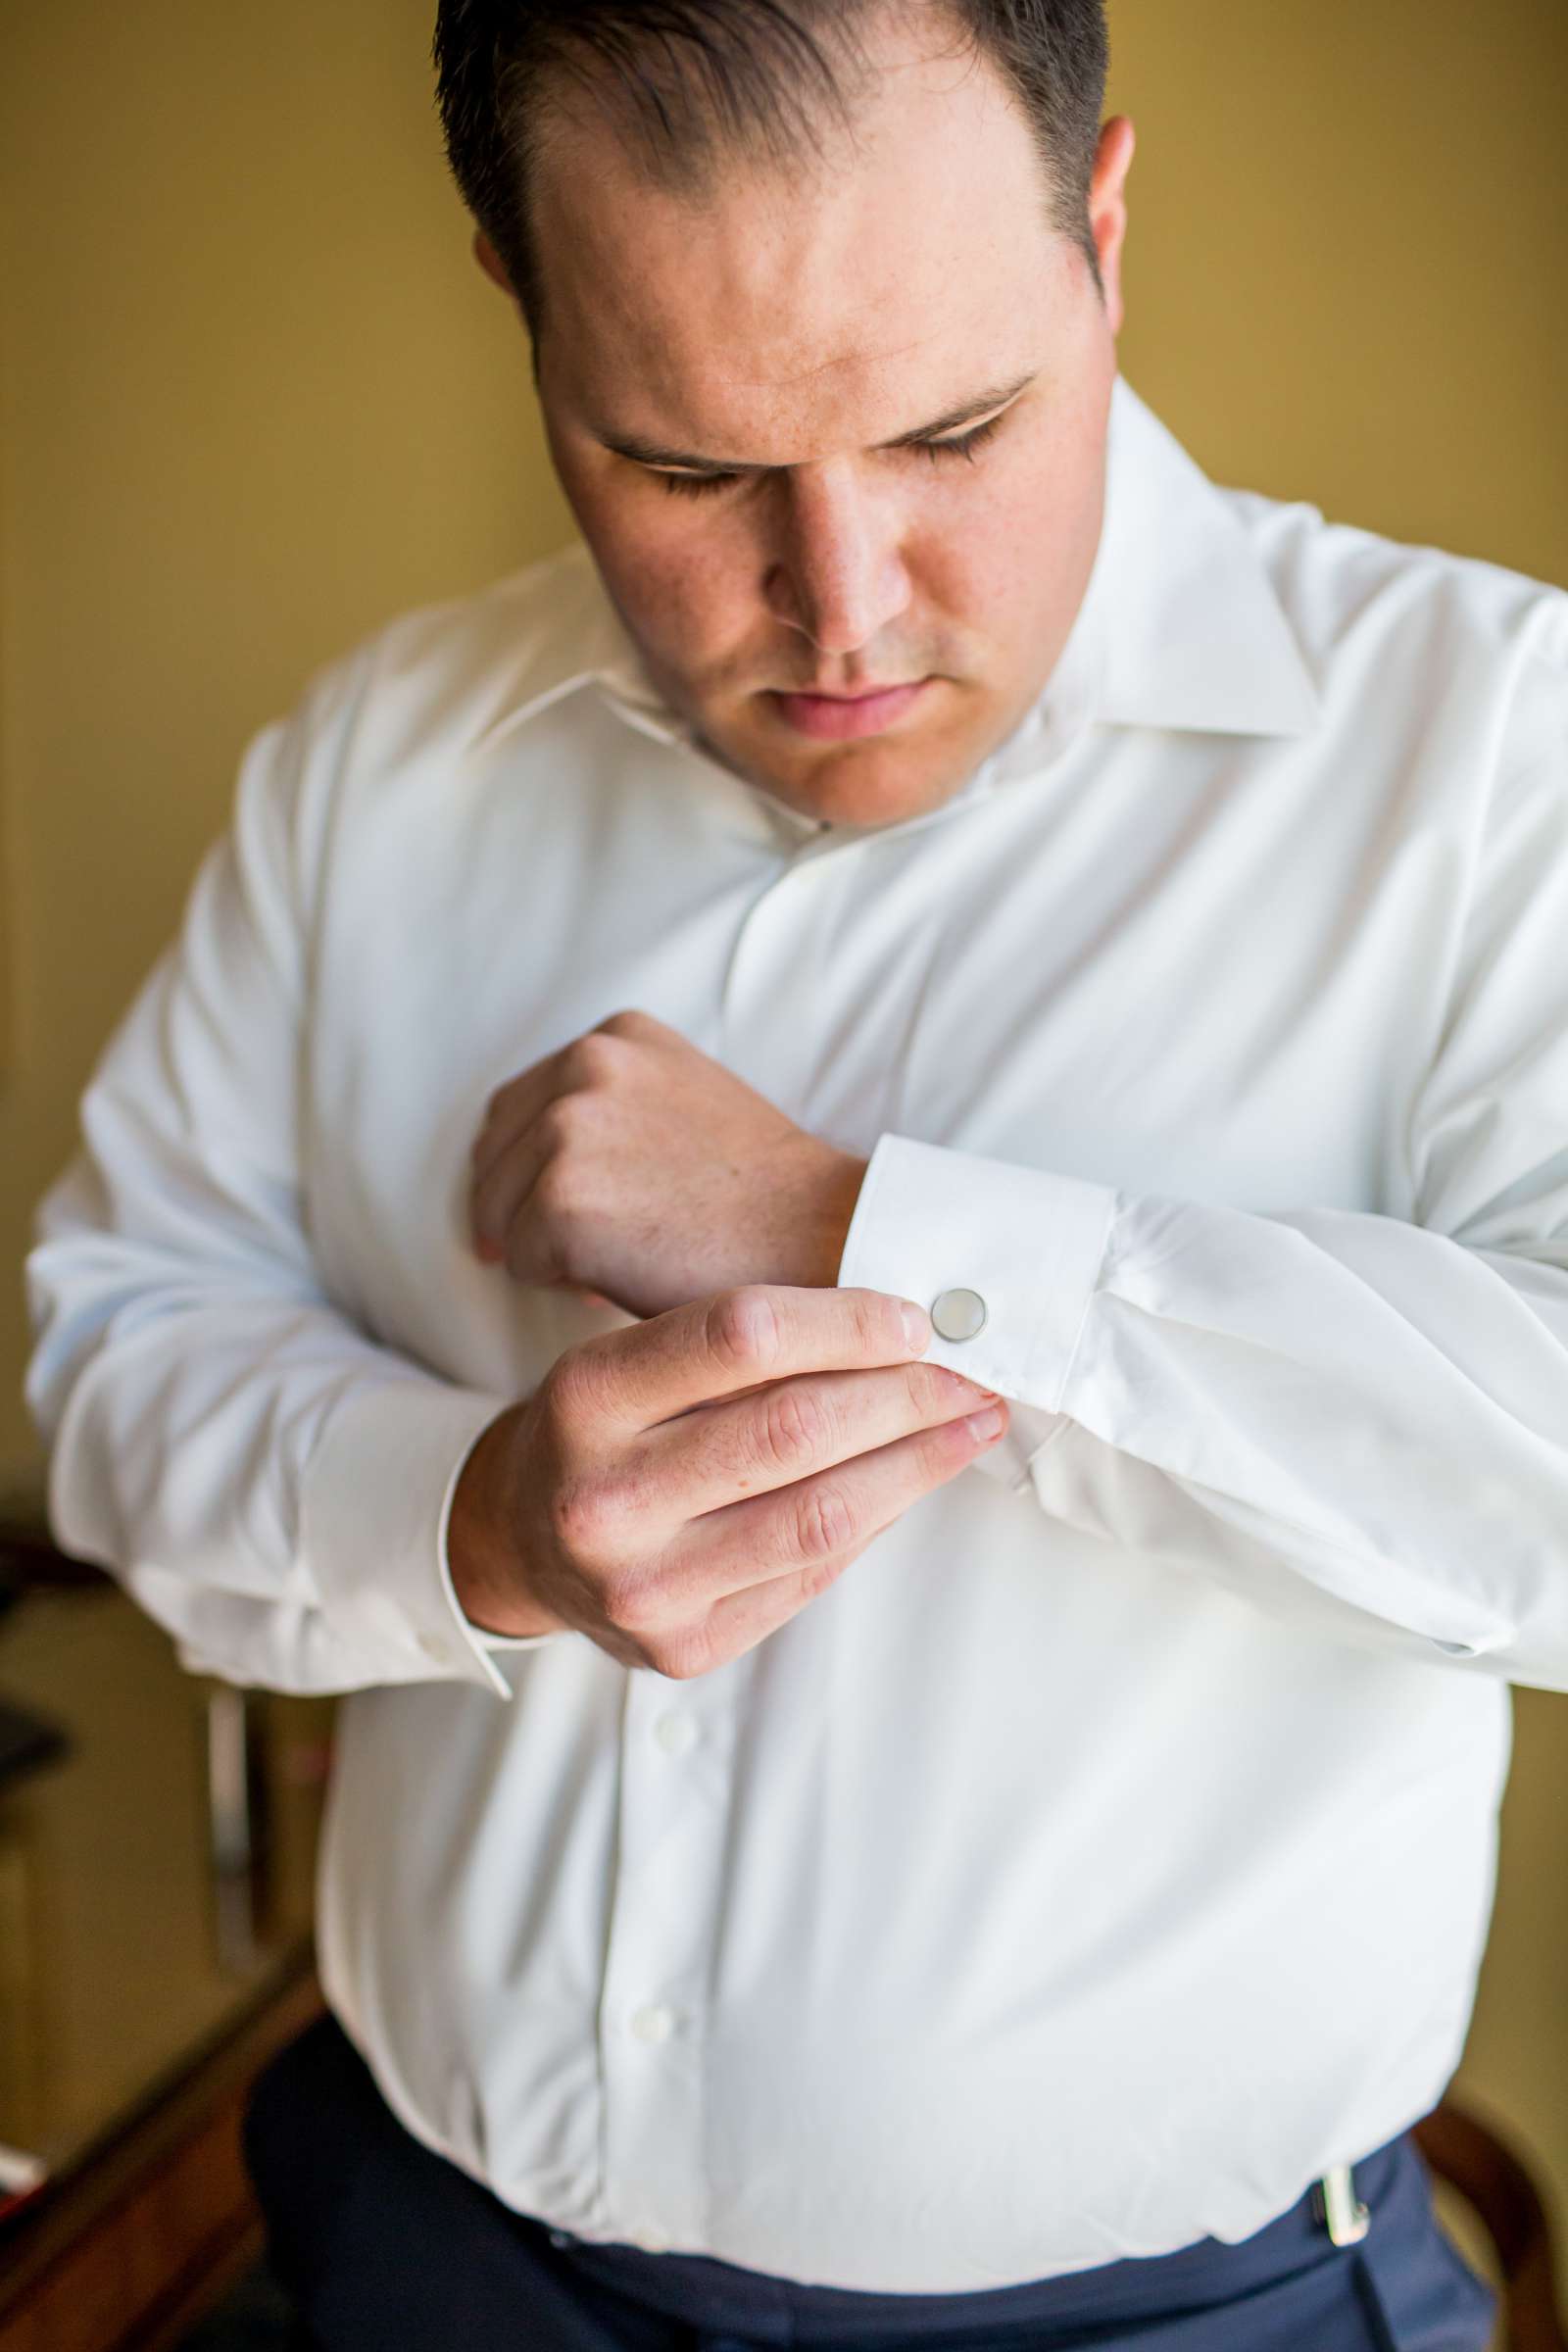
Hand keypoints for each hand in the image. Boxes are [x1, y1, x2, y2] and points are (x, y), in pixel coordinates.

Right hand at [447, 1284, 1008, 1677]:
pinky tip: (910, 1481)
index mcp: (586, 1397)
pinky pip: (812, 1575)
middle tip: (970, 1373)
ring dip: (918, 1464)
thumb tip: (902, 1328)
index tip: (916, 1317)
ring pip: (822, 1515)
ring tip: (970, 1426)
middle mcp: (604, 1498)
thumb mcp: (630, 1358)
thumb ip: (737, 1345)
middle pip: (795, 1429)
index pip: (740, 1336)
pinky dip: (876, 1518)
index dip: (846, 1322)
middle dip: (905, 1394)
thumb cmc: (603, 1429)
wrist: (519, 1542)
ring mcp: (641, 1587)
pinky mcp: (682, 1649)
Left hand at [467, 1008, 867, 1318]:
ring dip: (542, 1249)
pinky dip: (559, 1284)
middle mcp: (585, 1065)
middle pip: (494, 1157)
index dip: (530, 1169)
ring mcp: (568, 1130)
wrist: (820, 1233)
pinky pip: (520, 1262)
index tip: (562, 1211)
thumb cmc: (757, 1191)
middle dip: (526, 1210)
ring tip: (616, 1262)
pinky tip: (619, 1281)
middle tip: (591, 1250)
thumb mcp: (682, 1099)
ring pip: (498, 1211)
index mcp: (613, 1036)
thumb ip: (609, 1103)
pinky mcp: (561, 1201)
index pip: (517, 1107)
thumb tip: (519, 1167)